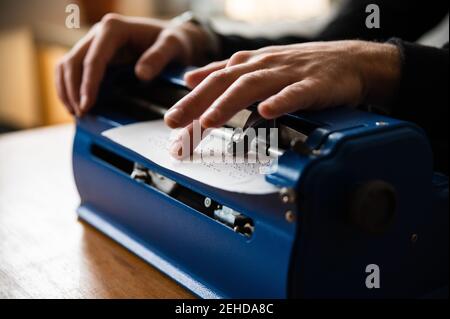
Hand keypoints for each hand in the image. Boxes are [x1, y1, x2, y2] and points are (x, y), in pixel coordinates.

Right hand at [55, 13, 212, 115]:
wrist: (174, 38)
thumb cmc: (174, 41)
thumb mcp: (173, 46)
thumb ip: (158, 57)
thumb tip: (141, 74)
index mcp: (114, 28)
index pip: (93, 59)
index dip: (87, 84)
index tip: (87, 105)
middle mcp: (99, 33)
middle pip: (73, 62)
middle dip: (73, 90)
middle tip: (80, 114)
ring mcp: (94, 43)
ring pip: (67, 65)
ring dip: (67, 90)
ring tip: (77, 113)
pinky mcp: (94, 54)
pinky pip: (73, 69)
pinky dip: (70, 87)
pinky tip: (77, 105)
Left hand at [165, 40, 400, 157]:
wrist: (349, 60)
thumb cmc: (301, 68)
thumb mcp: (257, 67)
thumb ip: (224, 73)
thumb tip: (191, 78)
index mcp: (250, 64)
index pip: (214, 82)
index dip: (190, 100)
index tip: (170, 121)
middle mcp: (264, 66)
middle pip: (226, 82)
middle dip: (198, 102)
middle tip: (175, 121)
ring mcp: (288, 73)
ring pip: (254, 85)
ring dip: (229, 103)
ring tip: (210, 120)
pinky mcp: (314, 84)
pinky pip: (295, 92)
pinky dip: (280, 101)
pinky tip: (266, 112)